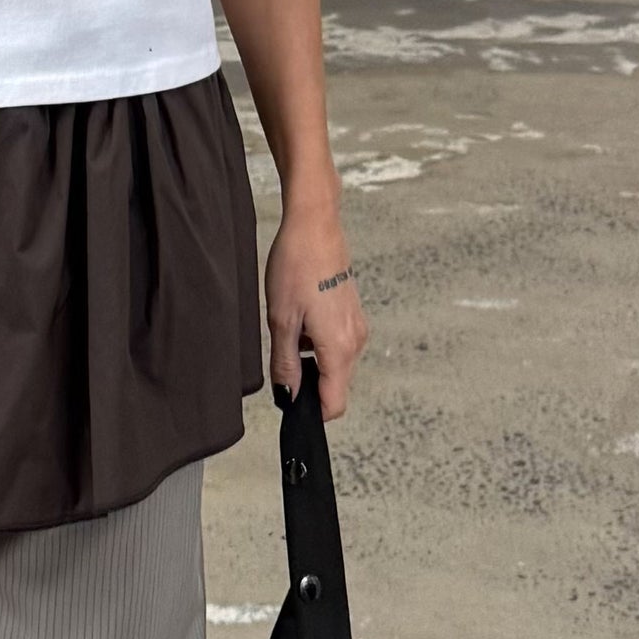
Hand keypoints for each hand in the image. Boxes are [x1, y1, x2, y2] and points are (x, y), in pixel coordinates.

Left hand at [264, 201, 367, 419]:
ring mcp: (357, 328)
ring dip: (311, 363)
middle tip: (281, 363)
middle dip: (308, 386)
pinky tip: (300, 321)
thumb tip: (288, 396)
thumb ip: (286, 365)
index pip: (333, 404)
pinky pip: (336, 346)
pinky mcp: (352, 315)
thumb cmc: (296, 267)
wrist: (315, 226)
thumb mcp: (281, 321)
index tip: (289, 405)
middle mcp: (355, 342)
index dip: (310, 412)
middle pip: (335, 387)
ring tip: (289, 332)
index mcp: (338, 348)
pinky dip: (317, 346)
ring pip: (335, 366)